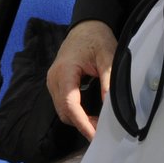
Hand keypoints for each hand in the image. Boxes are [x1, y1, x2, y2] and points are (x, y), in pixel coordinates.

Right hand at [47, 19, 116, 139]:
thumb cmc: (96, 39)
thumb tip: (110, 106)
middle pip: (64, 111)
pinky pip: (63, 104)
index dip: (82, 122)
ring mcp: (53, 82)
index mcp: (65, 71)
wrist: (86, 27)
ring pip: (62, 110)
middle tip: (102, 131)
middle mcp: (54, 79)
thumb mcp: (108, 57)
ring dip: (78, 120)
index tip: (95, 135)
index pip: (70, 104)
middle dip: (82, 124)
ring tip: (98, 124)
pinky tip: (90, 115)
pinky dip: (75, 113)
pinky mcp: (56, 84)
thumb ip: (109, 81)